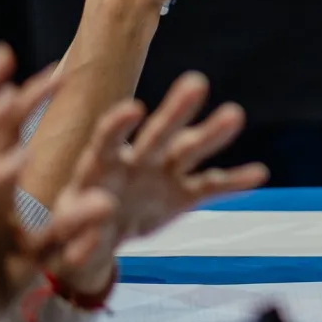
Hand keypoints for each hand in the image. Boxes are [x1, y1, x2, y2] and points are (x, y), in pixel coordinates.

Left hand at [44, 72, 270, 293]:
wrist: (94, 239)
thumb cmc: (71, 227)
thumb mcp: (63, 230)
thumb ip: (79, 225)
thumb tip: (100, 216)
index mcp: (99, 166)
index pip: (107, 140)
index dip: (118, 126)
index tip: (134, 110)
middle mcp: (135, 161)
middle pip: (156, 135)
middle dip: (175, 111)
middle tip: (195, 82)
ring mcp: (161, 175)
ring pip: (188, 150)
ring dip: (211, 133)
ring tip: (234, 114)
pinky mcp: (181, 196)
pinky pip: (209, 187)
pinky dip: (233, 182)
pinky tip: (259, 173)